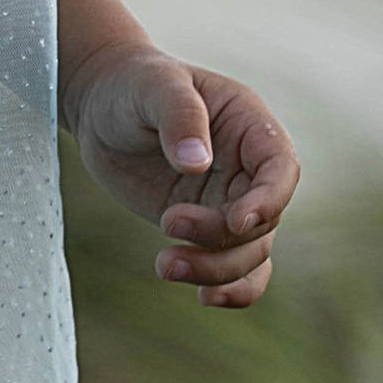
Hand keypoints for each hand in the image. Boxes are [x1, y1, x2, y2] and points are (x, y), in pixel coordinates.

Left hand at [64, 47, 299, 309]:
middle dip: (222, 237)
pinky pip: (234, 267)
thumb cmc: (133, 84)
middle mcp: (248, 168)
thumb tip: (198, 164)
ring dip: (215, 269)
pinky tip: (202, 297)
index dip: (269, 200)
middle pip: (263, 221)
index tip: (236, 222)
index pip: (281, 168)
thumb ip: (180, 116)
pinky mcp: (205, 226)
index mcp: (249, 125)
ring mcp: (228, 200)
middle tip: (169, 223)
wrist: (101, 103)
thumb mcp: (154, 86)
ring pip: (249, 252)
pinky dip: (228, 288)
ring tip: (164, 265)